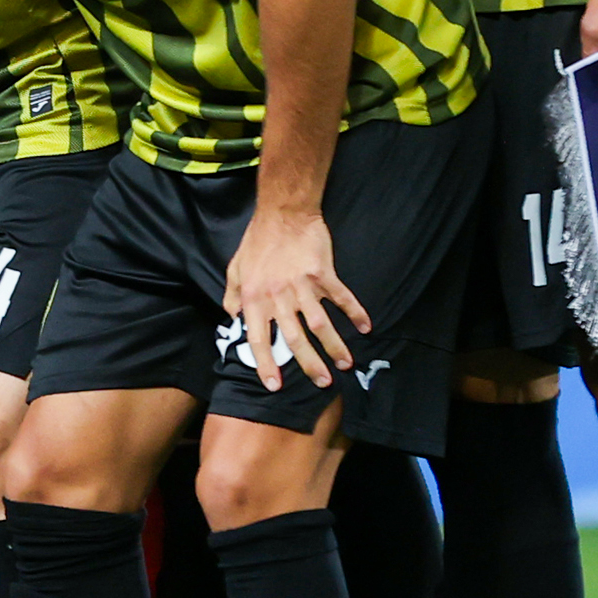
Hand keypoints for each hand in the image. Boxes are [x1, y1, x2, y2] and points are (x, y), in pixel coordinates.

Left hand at [222, 203, 370, 389]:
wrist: (283, 212)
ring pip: (320, 324)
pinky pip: (341, 297)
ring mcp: (302, 285)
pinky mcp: (323, 273)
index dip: (266, 364)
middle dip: (309, 365)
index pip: (258, 338)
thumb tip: (232, 315)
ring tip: (345, 363)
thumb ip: (232, 294)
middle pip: (294, 339)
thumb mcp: (235, 267)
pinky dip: (355, 312)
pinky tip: (366, 327)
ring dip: (334, 346)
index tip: (275, 385)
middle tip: (322, 383)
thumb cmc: (258, 239)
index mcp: (255, 298)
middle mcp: (278, 296)